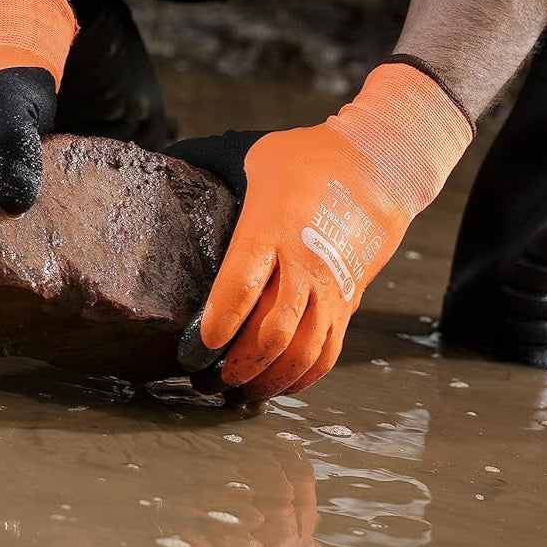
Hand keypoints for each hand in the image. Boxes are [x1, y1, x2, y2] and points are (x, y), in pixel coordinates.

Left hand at [170, 61, 472, 400]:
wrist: (379, 169)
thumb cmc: (306, 160)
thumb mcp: (254, 155)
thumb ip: (212, 168)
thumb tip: (168, 168)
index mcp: (272, 227)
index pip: (242, 285)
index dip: (219, 322)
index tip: (197, 347)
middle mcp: (304, 264)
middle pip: (274, 330)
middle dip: (239, 363)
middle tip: (209, 379)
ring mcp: (330, 287)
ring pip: (303, 350)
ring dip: (270, 378)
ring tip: (239, 391)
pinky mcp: (348, 302)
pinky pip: (328, 352)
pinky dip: (303, 377)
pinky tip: (279, 386)